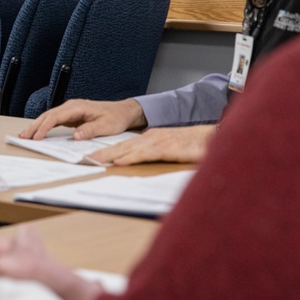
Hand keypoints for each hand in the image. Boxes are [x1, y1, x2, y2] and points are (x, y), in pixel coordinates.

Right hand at [19, 98, 145, 140]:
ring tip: (25, 135)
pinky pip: (54, 120)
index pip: (56, 116)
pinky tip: (37, 132)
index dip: (44, 127)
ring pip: (48, 116)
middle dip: (34, 126)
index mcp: (78, 107)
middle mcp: (71, 106)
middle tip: (23, 137)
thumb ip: (90, 130)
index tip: (37, 137)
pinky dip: (44, 125)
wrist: (123, 112)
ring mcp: (70, 110)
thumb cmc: (115, 117)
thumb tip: (75, 136)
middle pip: (48, 115)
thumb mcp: (106, 126)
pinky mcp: (71, 115)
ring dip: (36, 125)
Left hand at [88, 125, 214, 165]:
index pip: (125, 145)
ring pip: (129, 149)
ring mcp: (158, 142)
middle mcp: (151, 138)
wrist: (213, 137)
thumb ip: (156, 155)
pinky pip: (144, 154)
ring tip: (95, 160)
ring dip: (110, 154)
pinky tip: (119, 162)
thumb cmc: (193, 145)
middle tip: (86, 158)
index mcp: (151, 138)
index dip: (109, 150)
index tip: (94, 157)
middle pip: (122, 146)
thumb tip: (142, 163)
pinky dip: (130, 158)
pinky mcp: (166, 149)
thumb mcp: (171, 150)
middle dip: (103, 152)